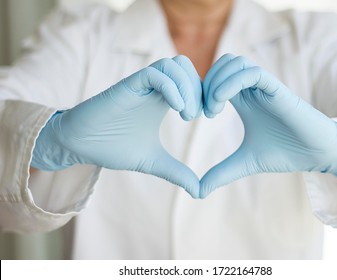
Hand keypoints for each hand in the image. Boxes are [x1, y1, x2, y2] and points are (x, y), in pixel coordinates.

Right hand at [32, 55, 201, 197]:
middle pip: (185, 66)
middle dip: (199, 88)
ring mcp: (140, 86)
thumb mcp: (153, 161)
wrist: (81, 145)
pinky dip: (171, 87)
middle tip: (200, 114)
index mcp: (162, 99)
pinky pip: (153, 74)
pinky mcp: (127, 86)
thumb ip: (177, 172)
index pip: (191, 80)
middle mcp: (153, 88)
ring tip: (188, 115)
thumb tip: (200, 192)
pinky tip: (177, 109)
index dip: (205, 94)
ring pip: (172, 65)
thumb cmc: (113, 147)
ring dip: (187, 87)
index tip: (210, 115)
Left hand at [200, 54, 336, 197]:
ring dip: (216, 81)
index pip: (216, 77)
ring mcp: (265, 87)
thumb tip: (198, 192)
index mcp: (244, 100)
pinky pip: (252, 73)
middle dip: (205, 82)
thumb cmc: (285, 153)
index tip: (194, 115)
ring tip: (212, 109)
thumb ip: (221, 173)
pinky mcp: (278, 89)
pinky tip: (221, 103)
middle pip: (222, 63)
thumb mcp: (245, 163)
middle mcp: (253, 89)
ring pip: (234, 62)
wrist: (317, 155)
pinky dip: (231, 82)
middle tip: (203, 111)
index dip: (200, 91)